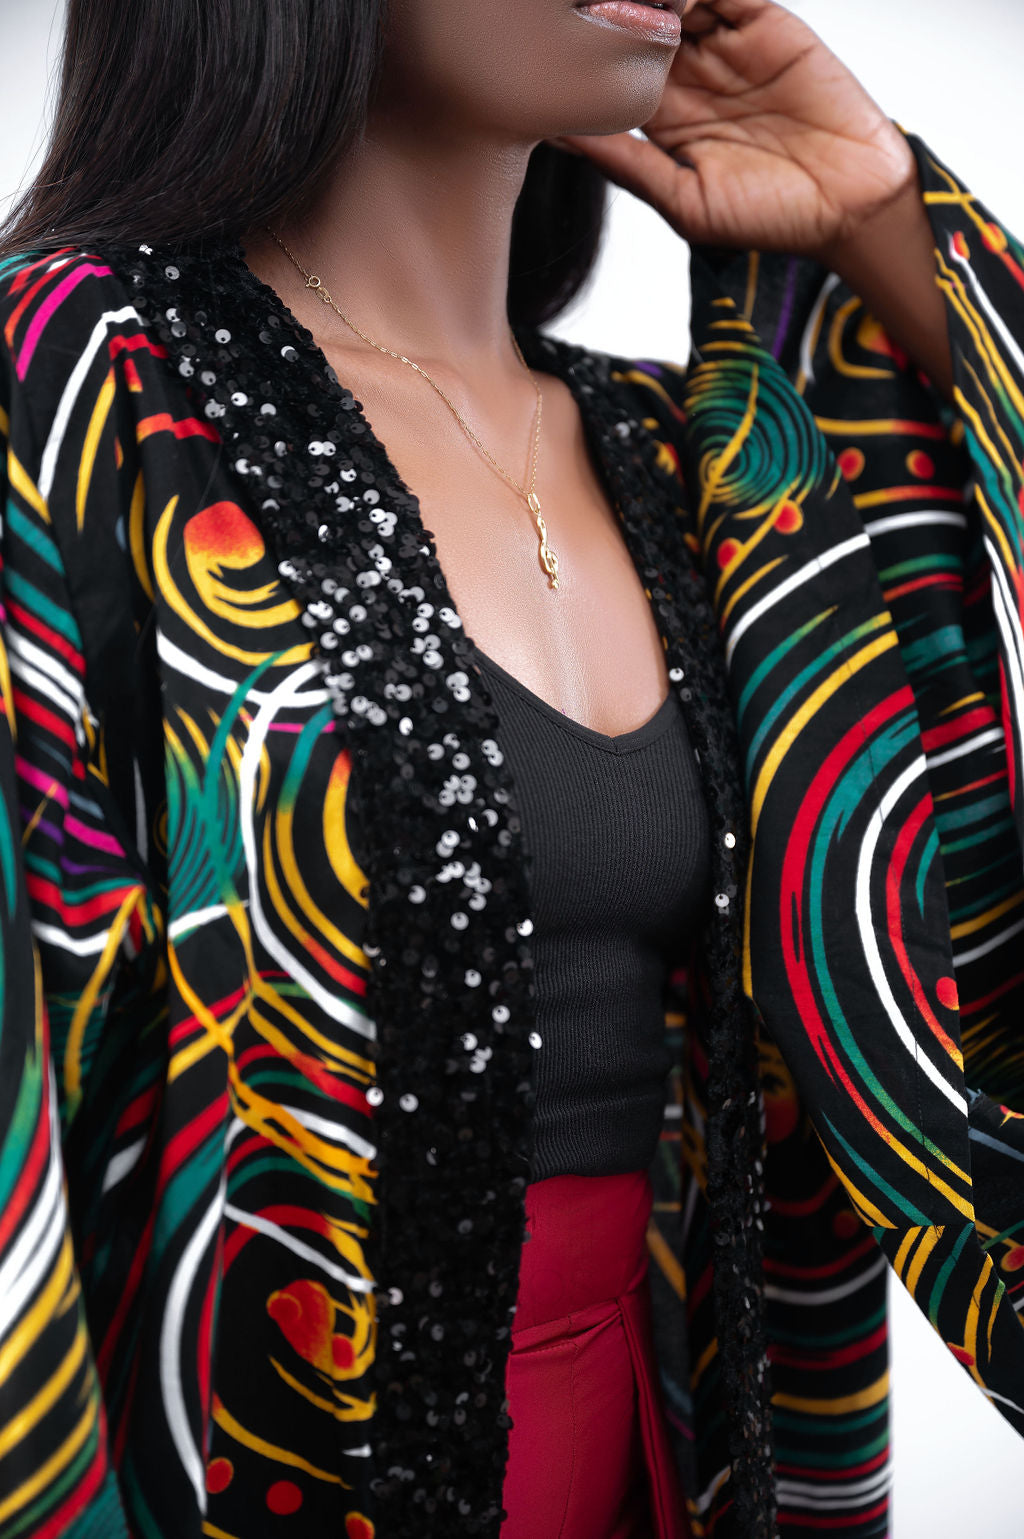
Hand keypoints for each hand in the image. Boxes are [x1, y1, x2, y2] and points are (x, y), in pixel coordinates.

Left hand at [551, 0, 915, 262]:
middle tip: (580, 8)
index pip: (612, 72)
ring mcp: (725, 46)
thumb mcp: (684, 201)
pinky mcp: (764, 22)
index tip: (556, 46)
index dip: (587, 54)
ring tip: (632, 3)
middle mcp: (689, 76)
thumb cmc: (767, 219)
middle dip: (613, 12)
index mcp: (661, 118)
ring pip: (676, 0)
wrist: (849, 204)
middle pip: (638, 24)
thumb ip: (626, 164)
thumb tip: (560, 140)